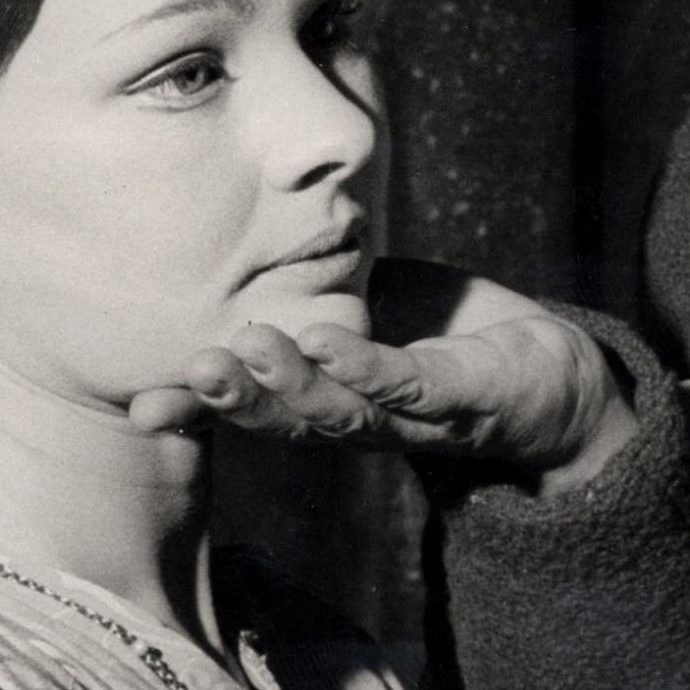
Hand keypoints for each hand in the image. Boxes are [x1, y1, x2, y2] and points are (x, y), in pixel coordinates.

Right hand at [128, 258, 638, 492]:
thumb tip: (230, 266)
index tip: (139, 408)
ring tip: (245, 348)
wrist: (550, 377)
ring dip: (288, 384)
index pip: (253, 411)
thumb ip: (301, 297)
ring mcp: (411, 418)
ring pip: (338, 410)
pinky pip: (406, 384)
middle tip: (189, 367)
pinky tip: (322, 340)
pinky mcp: (462, 397)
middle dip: (232, 400)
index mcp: (326, 400)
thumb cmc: (440, 337)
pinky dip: (363, 365)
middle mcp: (358, 422)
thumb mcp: (360, 311)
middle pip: (285, 420)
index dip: (196, 411)